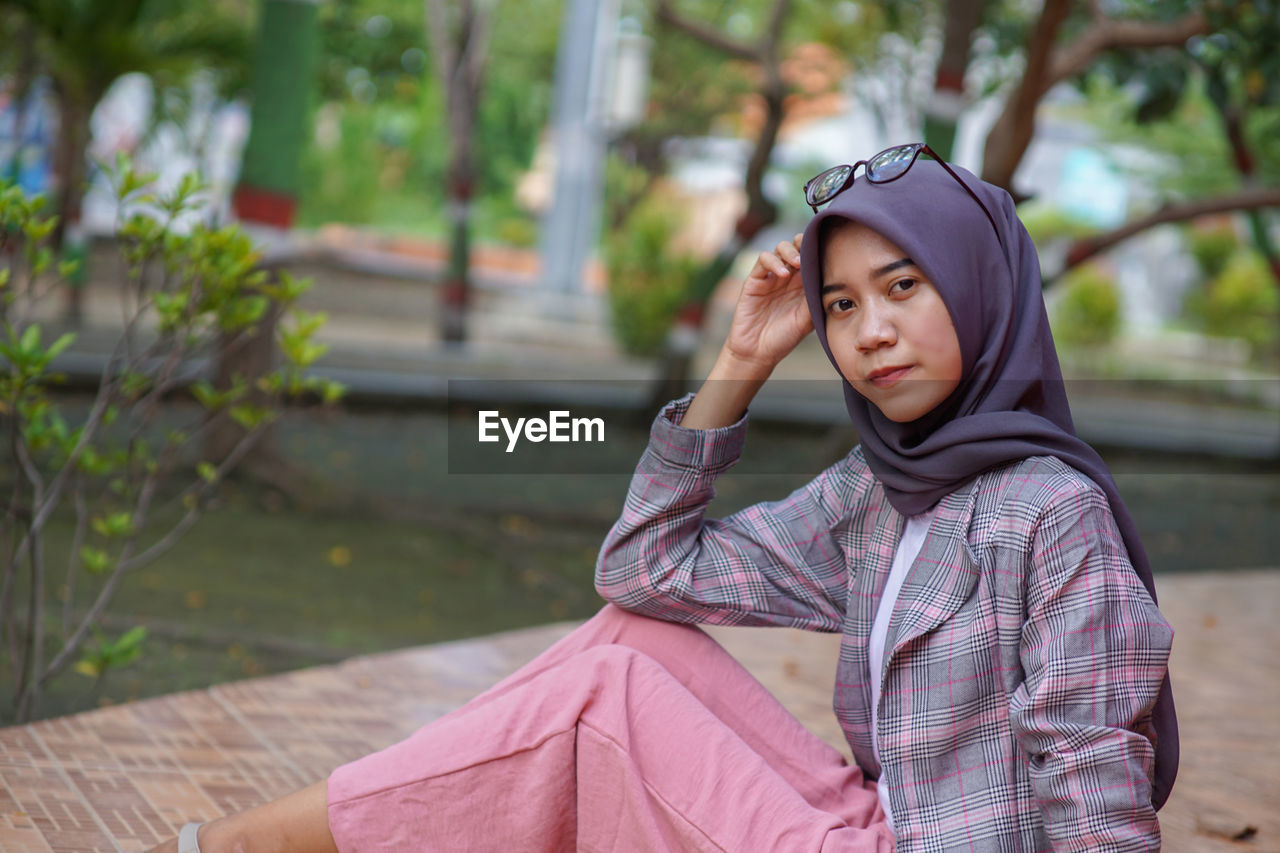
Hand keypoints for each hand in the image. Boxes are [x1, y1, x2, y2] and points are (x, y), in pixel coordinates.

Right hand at [720, 233, 813, 373]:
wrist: (758, 353)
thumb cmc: (784, 339)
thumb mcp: (808, 319)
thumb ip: (816, 297)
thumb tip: (830, 276)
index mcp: (803, 284)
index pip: (811, 257)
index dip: (818, 249)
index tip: (827, 252)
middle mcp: (787, 277)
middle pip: (796, 246)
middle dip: (803, 243)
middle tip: (810, 252)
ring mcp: (770, 277)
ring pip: (780, 248)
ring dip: (790, 251)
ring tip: (798, 263)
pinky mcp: (754, 280)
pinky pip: (763, 260)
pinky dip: (774, 262)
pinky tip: (783, 274)